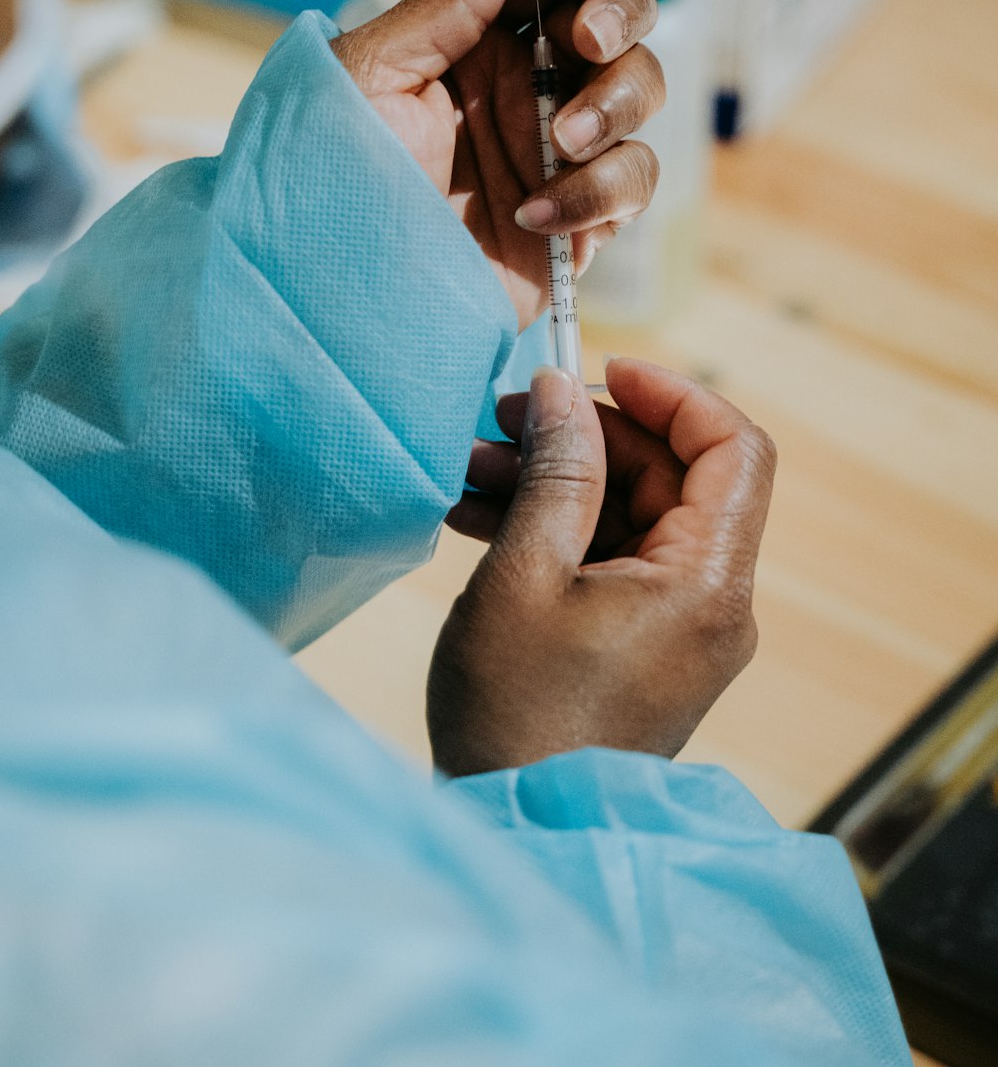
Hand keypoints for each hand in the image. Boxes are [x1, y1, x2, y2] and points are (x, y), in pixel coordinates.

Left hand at [333, 0, 662, 328]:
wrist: (337, 297)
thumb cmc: (329, 182)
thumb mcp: (370, 77)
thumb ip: (444, 2)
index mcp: (478, 39)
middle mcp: (527, 87)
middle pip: (621, 21)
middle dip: (620, 15)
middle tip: (584, 39)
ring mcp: (559, 153)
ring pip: (642, 95)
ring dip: (614, 106)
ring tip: (557, 142)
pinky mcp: (581, 219)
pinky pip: (632, 185)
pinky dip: (598, 194)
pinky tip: (535, 216)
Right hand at [427, 358, 775, 775]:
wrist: (518, 834)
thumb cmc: (519, 714)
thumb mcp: (525, 574)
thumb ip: (556, 472)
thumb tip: (562, 392)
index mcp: (708, 581)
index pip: (733, 448)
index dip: (673, 395)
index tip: (599, 370)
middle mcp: (714, 601)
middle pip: (674, 477)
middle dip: (589, 437)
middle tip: (503, 420)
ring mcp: (683, 628)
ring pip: (635, 515)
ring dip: (561, 482)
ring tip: (473, 469)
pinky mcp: (648, 646)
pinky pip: (616, 560)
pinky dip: (561, 530)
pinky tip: (483, 517)